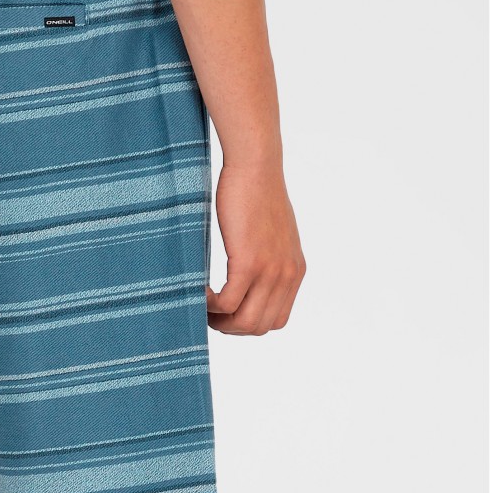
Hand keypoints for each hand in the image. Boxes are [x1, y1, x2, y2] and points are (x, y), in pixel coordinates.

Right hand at [205, 161, 305, 334]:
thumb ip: (267, 261)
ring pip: (244, 322)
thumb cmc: (256, 194)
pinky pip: (227, 303)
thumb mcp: (271, 235)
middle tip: (208, 311)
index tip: (226, 312)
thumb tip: (247, 282)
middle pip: (259, 327)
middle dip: (231, 327)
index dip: (247, 323)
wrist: (255, 166)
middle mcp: (287, 275)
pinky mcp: (249, 262)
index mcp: (294, 272)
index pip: (275, 320)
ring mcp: (270, 271)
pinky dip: (209, 305)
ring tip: (202, 303)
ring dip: (219, 320)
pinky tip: (198, 289)